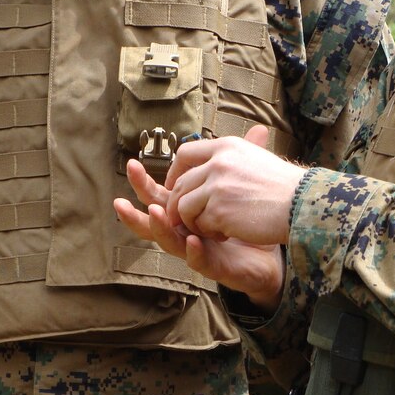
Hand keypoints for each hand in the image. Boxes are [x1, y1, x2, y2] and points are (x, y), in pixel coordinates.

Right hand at [114, 154, 284, 309]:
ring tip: (155, 213)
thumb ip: (244, 162)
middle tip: (120, 200)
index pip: (160, 195)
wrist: (275, 250)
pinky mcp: (215, 265)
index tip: (132, 163)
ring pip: (170, 243)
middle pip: (155, 221)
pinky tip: (193, 241)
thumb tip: (259, 129)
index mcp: (188, 210)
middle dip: (135, 212)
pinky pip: (200, 260)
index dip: (144, 182)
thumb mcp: (245, 187)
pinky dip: (194, 251)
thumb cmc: (253, 219)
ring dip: (160, 228)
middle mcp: (186, 230)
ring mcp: (198, 249)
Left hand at [165, 125, 304, 245]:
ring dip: (194, 221)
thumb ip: (231, 158)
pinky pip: (199, 225)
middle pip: (181, 184)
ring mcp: (217, 187)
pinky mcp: (219, 211)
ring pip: (184, 207)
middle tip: (190, 218)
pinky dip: (210, 233)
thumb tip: (212, 161)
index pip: (185, 153)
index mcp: (226, 146)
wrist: (302, 204)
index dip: (176, 172)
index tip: (177, 186)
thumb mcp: (256, 157)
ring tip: (215, 227)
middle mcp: (218, 162)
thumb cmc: (284, 185)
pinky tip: (228, 233)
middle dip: (180, 204)